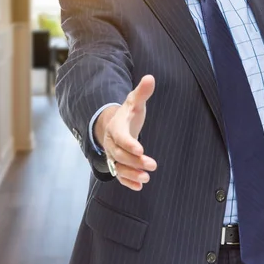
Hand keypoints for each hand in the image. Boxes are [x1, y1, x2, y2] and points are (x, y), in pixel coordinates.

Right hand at [95, 75, 156, 190]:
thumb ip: (142, 92)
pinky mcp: (117, 165)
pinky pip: (119, 175)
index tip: (141, 149)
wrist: (115, 125)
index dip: (129, 143)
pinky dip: (128, 181)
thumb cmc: (128, 113)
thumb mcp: (134, 102)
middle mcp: (111, 143)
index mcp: (116, 127)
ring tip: (146, 178)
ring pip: (118, 167)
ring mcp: (113, 155)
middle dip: (134, 161)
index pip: (120, 137)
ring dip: (131, 174)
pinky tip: (140, 186)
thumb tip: (150, 77)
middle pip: (119, 155)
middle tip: (152, 164)